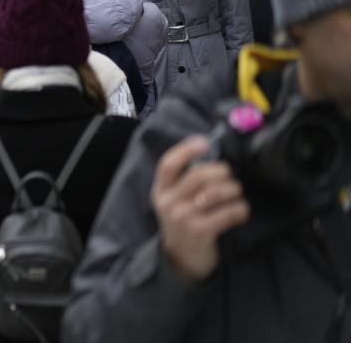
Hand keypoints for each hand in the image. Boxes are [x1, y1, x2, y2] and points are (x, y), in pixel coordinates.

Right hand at [152, 136, 249, 283]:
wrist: (181, 259)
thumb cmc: (183, 223)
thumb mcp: (174, 200)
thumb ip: (184, 181)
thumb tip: (212, 157)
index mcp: (160, 190)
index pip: (168, 164)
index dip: (186, 150)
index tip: (205, 143)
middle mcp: (168, 202)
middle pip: (198, 175)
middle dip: (221, 172)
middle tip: (230, 177)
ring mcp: (183, 218)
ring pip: (216, 192)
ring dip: (234, 190)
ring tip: (236, 194)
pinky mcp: (200, 232)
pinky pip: (227, 213)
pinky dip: (240, 209)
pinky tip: (241, 211)